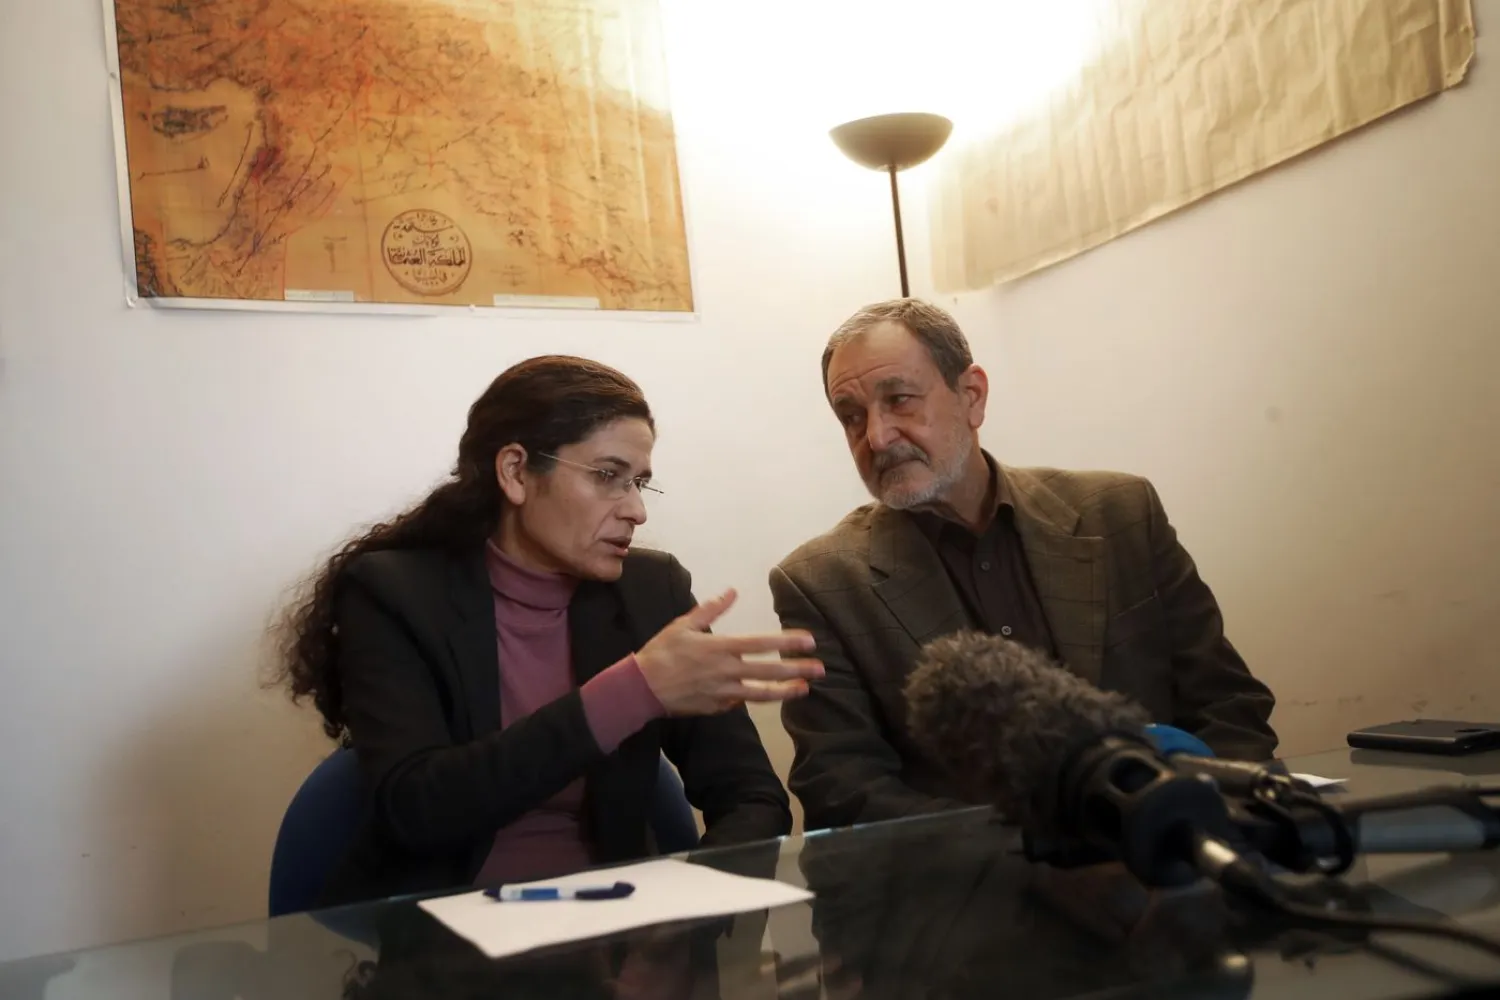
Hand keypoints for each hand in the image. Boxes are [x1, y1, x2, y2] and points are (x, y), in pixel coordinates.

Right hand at [636, 589, 823, 715]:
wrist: (640, 688)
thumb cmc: (661, 652)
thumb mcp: (683, 625)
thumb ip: (711, 609)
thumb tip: (732, 591)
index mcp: (720, 648)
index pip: (761, 644)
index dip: (787, 642)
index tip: (809, 641)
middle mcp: (726, 672)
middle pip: (768, 672)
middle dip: (797, 670)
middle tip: (820, 669)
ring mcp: (722, 694)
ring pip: (760, 694)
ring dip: (785, 692)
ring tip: (805, 689)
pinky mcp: (716, 709)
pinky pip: (739, 704)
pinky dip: (752, 699)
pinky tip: (766, 696)